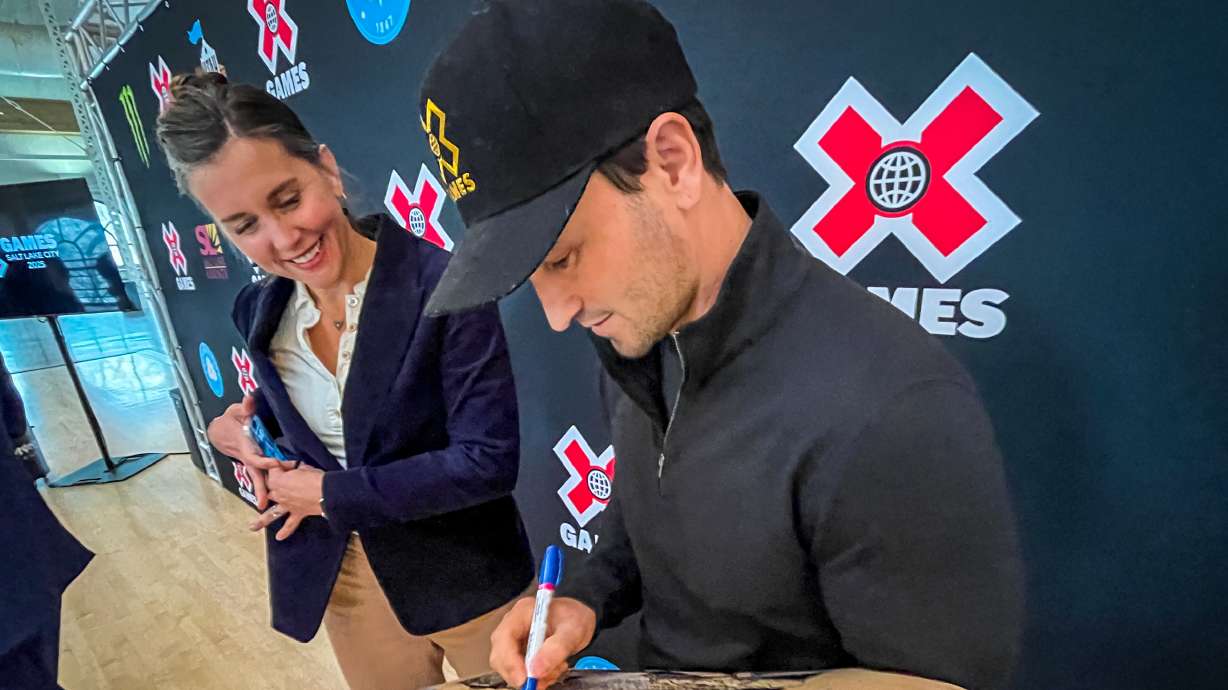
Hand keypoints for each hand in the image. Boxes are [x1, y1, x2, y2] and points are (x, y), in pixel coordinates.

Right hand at [207, 394, 293, 509]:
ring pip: (258, 478)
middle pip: (255, 474)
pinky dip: (265, 486)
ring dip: (262, 491)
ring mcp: (250, 462)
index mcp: (245, 445)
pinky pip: (260, 475)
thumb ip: (245, 406)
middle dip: (260, 488)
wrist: (220, 429)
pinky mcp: (254, 463)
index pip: (254, 457)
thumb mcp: (237, 410)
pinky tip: (271, 498)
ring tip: (267, 507)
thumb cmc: (231, 420)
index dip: (263, 461)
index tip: (275, 464)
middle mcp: (248, 456)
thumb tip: (249, 399)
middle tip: (265, 502)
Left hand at [249, 465, 324, 540]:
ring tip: (253, 527)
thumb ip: (294, 467)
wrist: (326, 492)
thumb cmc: (315, 477)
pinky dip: (285, 531)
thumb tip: (293, 468)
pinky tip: (279, 537)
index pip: (272, 471)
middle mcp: (279, 494)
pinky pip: (290, 524)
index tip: (286, 465)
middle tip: (279, 483)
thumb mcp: (303, 466)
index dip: (278, 467)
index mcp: (278, 480)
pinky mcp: (297, 514)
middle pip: (268, 491)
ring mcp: (287, 505)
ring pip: (271, 513)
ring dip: (262, 521)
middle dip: (270, 488)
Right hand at [490, 596, 596, 688]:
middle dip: (520, 673)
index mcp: (522, 612)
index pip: (504, 637)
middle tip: (541, 682)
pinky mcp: (518, 654)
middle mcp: (513, 625)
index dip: (510, 661)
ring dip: (531, 676)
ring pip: (508, 667)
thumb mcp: (572, 631)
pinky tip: (551, 669)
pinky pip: (519, 672)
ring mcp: (514, 640)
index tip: (525, 678)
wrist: (577, 621)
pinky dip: (536, 677)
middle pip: (500, 655)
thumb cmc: (573, 618)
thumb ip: (556, 649)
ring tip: (555, 668)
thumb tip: (536, 670)